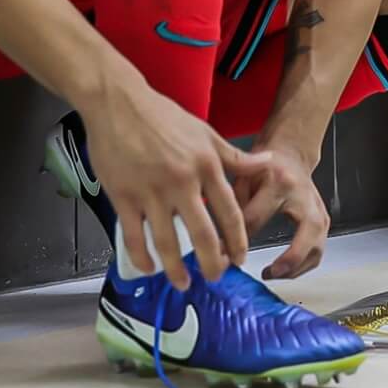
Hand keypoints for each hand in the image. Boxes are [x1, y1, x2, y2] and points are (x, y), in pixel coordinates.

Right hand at [84, 81, 263, 290]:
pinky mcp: (123, 197)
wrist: (120, 104)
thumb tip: (267, 164)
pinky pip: (135, 236)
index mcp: (206, 165)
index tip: (240, 258)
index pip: (229, 211)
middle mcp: (182, 181)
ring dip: (176, 269)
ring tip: (183, 283)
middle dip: (212, 263)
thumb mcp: (205, 132)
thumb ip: (234, 156)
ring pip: (168, 242)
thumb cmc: (164, 117)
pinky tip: (149, 269)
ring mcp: (151, 191)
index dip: (237, 239)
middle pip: (202, 233)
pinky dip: (142, 257)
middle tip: (215, 278)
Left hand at [233, 142, 330, 279]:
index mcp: (279, 183)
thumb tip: (220, 244)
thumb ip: (234, 206)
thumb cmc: (266, 165)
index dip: (235, 241)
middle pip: (307, 233)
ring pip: (317, 246)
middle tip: (269, 273)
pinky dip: (304, 265)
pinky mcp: (323, 218)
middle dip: (290, 259)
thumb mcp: (244, 177)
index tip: (222, 257)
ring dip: (297, 268)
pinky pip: (318, 249)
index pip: (255, 218)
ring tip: (274, 274)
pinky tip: (287, 271)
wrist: (290, 153)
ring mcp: (317, 208)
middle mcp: (303, 196)